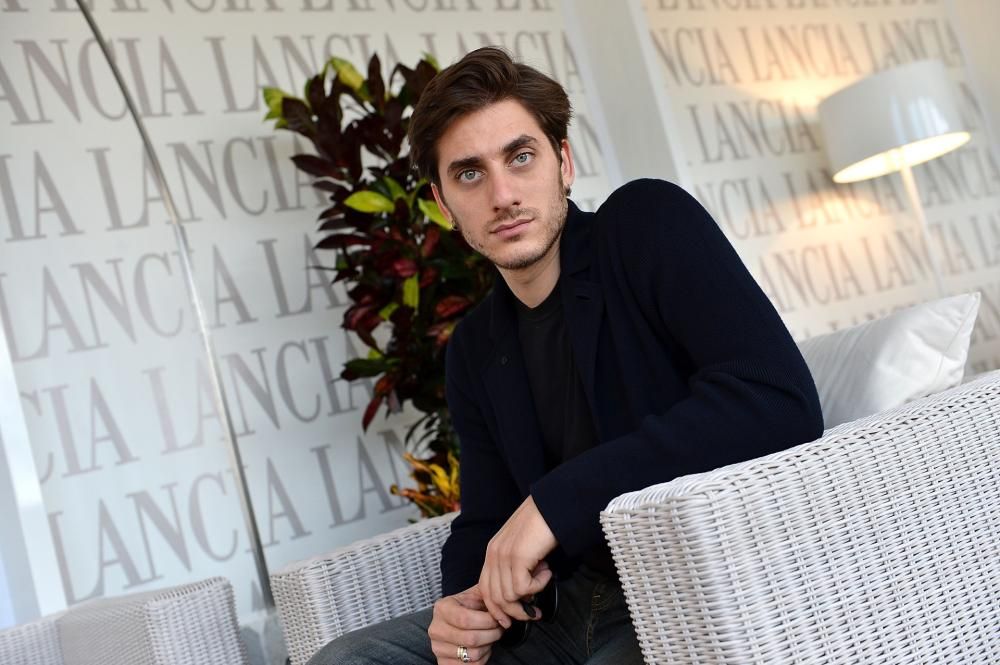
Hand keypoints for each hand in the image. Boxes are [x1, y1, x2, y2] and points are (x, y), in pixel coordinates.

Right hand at [428, 586, 502, 662]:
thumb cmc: (469, 607)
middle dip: (492, 634)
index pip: (465, 619)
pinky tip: (482, 647)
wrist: (455, 621)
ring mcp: (438, 648)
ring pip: (472, 655)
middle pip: (470, 639)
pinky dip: (483, 658)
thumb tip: (503, 609)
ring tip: (489, 637)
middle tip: (498, 629)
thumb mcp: (476, 594)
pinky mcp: (443, 663)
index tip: (498, 619)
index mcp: (442, 608)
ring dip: (488, 646)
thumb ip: (488, 596)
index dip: (487, 621)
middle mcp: (436, 629)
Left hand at [478, 495, 556, 627]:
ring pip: (509, 597)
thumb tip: (522, 593)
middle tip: (533, 614)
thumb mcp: (522, 548)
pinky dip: (538, 585)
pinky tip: (548, 571)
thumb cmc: (542, 525)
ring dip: (530, 596)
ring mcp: (504, 556)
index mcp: (492, 552)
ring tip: (545, 579)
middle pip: (494, 598)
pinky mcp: (517, 557)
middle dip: (513, 613)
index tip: (510, 621)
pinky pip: (523, 588)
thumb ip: (516, 566)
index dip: (496, 609)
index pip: (485, 590)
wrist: (552, 505)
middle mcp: (494, 554)